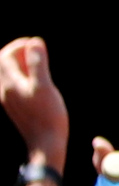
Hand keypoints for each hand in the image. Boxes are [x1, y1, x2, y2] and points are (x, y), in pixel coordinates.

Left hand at [0, 37, 61, 166]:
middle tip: (35, 50)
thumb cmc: (48, 116)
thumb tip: (34, 43)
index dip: (19, 46)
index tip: (36, 44)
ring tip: (38, 63)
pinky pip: (13, 84)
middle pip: (3, 64)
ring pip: (7, 74)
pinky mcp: (15, 106)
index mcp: (10, 83)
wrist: (45, 143)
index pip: (6, 55)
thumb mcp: (45, 86)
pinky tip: (36, 81)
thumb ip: (37, 63)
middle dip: (17, 53)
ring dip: (19, 64)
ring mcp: (9, 99)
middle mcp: (5, 90)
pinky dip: (22, 76)